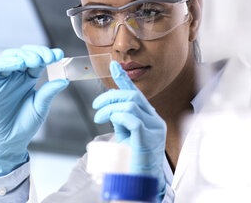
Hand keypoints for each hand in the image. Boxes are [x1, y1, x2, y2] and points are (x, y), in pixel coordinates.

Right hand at [0, 45, 68, 176]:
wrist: (11, 142)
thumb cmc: (25, 125)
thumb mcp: (41, 107)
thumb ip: (49, 92)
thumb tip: (64, 80)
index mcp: (29, 79)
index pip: (38, 60)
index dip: (47, 54)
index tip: (58, 54)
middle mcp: (16, 76)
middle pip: (24, 54)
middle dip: (36, 52)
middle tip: (47, 58)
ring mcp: (3, 80)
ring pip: (9, 57)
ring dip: (22, 55)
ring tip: (34, 61)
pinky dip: (4, 63)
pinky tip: (17, 64)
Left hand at [92, 61, 166, 192]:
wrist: (140, 184)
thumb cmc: (132, 162)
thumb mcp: (125, 135)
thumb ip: (121, 119)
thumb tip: (111, 108)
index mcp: (150, 117)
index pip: (137, 93)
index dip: (124, 79)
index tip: (113, 66)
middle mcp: (155, 120)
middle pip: (132, 96)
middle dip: (110, 96)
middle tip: (95, 106)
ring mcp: (154, 129)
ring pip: (131, 104)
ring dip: (110, 107)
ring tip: (98, 116)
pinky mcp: (148, 139)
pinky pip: (132, 118)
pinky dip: (116, 115)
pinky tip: (108, 121)